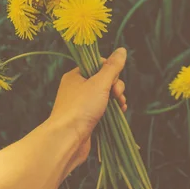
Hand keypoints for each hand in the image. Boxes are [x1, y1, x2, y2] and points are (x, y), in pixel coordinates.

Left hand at [46, 47, 127, 171]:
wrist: (67, 138)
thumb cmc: (81, 108)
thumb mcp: (100, 83)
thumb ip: (112, 67)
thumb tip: (122, 50)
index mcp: (76, 76)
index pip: (98, 64)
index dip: (110, 70)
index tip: (113, 79)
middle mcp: (77, 88)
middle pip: (104, 80)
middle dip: (115, 86)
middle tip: (116, 95)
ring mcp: (82, 104)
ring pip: (105, 95)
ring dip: (117, 98)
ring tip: (121, 106)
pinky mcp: (86, 118)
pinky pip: (103, 108)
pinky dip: (113, 109)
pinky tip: (120, 112)